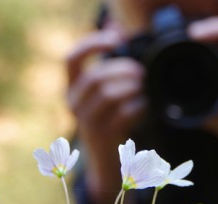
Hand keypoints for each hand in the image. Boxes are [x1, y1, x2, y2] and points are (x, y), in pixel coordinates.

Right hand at [66, 28, 145, 203]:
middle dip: (122, 70)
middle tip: (141, 72)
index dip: (91, 44)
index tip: (116, 39)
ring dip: (131, 87)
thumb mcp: (106, 91)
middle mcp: (73, 103)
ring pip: (107, 94)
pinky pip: (122, 115)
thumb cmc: (112, 120)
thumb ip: (110, 64)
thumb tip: (116, 27)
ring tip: (144, 88)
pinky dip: (138, 106)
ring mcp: (86, 121)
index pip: (71, 59)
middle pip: (95, 77)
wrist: (108, 163)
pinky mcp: (102, 136)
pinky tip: (145, 106)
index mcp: (73, 87)